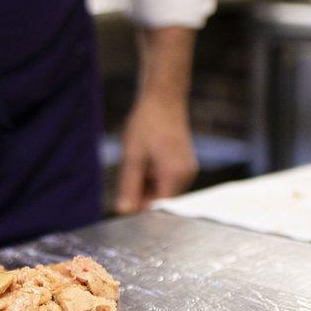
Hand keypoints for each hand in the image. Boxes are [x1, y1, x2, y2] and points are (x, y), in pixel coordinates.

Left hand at [115, 96, 197, 213]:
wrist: (163, 98)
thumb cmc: (147, 123)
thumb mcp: (132, 157)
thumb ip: (129, 187)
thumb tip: (123, 212)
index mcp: (176, 176)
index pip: (157, 208)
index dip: (138, 209)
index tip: (123, 203)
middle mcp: (187, 177)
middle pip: (159, 200)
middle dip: (140, 194)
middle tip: (129, 171)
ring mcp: (187, 170)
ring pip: (161, 190)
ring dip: (145, 184)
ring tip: (139, 160)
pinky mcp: (183, 165)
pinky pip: (165, 180)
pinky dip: (151, 176)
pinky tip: (145, 159)